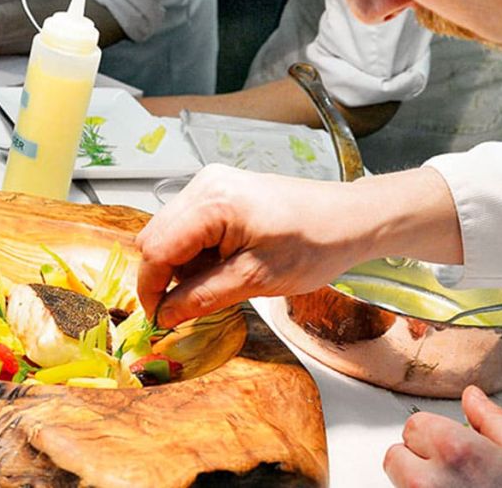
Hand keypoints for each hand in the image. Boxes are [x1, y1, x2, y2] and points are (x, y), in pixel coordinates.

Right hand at [135, 164, 366, 326]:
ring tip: (216, 284)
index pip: (157, 248)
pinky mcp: (221, 191)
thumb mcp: (256, 280)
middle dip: (165, 276)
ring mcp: (212, 184)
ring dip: (181, 265)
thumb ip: (203, 296)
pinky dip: (196, 252)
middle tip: (185, 307)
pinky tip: (221, 267)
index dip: (151, 287)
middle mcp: (205, 185)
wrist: (349, 220)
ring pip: (170, 233)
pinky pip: (189, 226)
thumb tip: (165, 314)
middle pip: (156, 237)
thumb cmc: (315, 242)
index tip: (158, 318)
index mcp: (213, 202)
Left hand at [384, 386, 501, 486]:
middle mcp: (429, 481)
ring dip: (419, 485)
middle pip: (396, 456)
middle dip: (420, 461)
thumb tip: (473, 398)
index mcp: (455, 449)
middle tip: (454, 474)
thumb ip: (493, 420)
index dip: (436, 434)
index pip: (414, 424)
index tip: (453, 447)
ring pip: (400, 484)